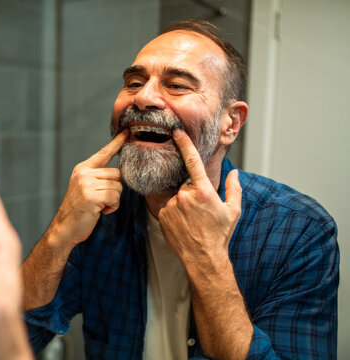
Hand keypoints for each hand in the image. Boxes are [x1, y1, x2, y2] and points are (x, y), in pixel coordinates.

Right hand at [50, 130, 128, 246]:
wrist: (65, 228)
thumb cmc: (79, 210)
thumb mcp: (85, 188)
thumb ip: (98, 178)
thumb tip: (119, 173)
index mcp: (82, 169)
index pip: (103, 153)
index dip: (116, 143)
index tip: (127, 132)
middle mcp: (83, 173)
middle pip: (117, 174)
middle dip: (114, 189)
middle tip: (101, 201)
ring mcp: (86, 184)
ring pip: (118, 187)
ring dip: (113, 200)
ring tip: (99, 206)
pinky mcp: (91, 196)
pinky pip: (115, 197)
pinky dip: (112, 207)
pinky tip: (100, 211)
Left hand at [158, 129, 241, 265]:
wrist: (203, 258)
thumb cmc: (220, 235)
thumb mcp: (233, 211)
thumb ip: (234, 189)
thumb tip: (235, 173)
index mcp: (204, 191)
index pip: (192, 161)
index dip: (184, 144)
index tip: (177, 132)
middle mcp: (185, 196)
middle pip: (186, 185)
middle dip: (193, 193)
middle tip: (200, 212)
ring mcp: (172, 205)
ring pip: (177, 196)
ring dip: (183, 204)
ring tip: (192, 221)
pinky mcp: (162, 214)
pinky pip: (168, 206)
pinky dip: (174, 212)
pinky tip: (183, 224)